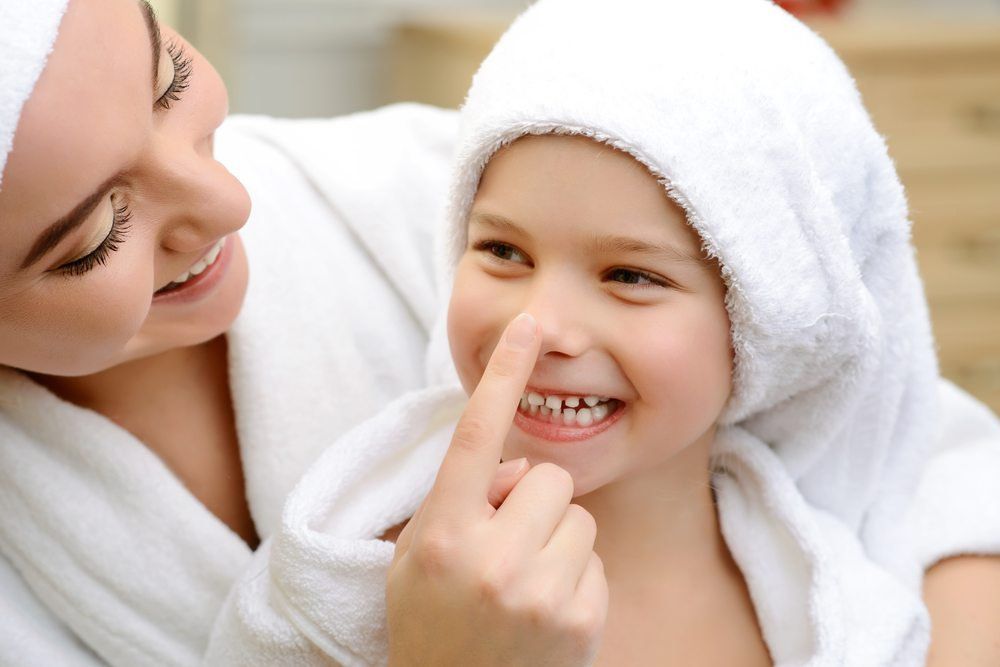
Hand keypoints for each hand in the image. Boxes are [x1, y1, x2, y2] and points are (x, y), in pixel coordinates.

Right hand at [386, 313, 607, 666]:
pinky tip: (543, 613)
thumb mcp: (416, 553)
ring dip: (556, 539)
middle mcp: (489, 559)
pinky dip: (574, 579)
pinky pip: (595, 561)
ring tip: (523, 583)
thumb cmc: (430, 618)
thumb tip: (521, 467)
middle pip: (548, 477)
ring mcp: (537, 593)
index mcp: (440, 532)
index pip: (476, 436)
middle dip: (533, 501)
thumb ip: (460, 497)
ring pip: (579, 516)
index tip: (529, 324)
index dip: (503, 374)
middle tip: (505, 544)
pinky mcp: (579, 621)